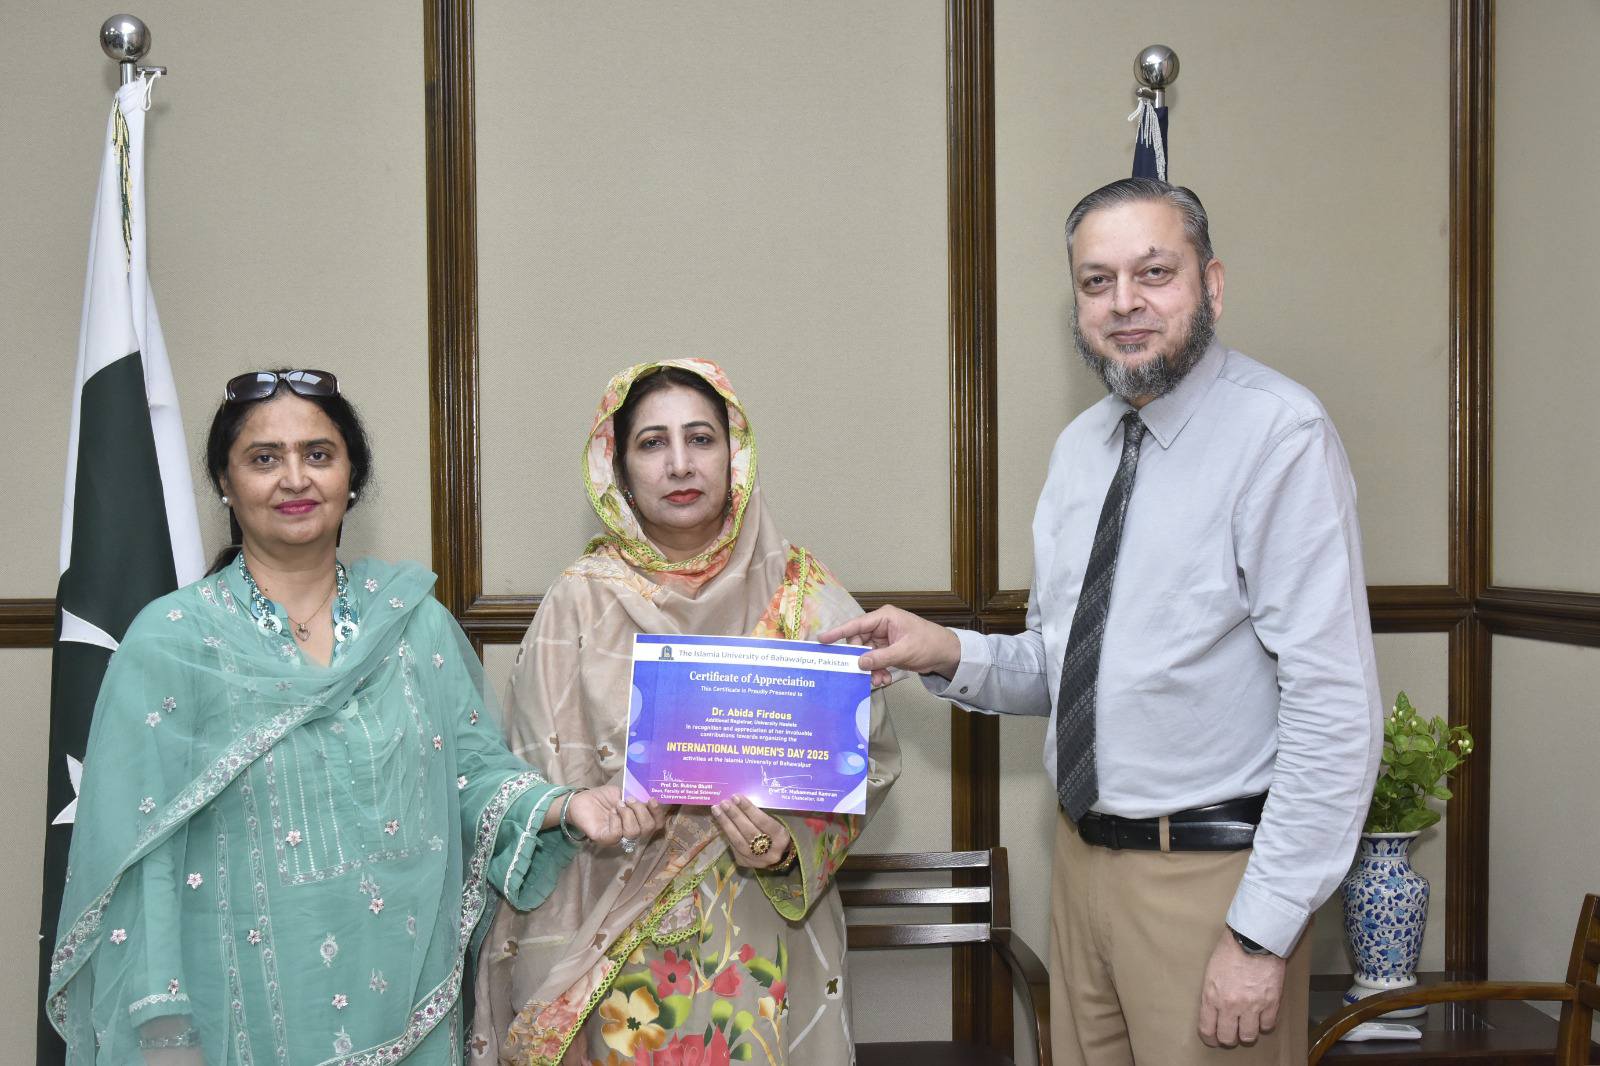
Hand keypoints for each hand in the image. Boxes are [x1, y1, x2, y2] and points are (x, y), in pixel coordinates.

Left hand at [559, 786, 665, 847]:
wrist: (581, 800)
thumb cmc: (602, 798)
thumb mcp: (623, 793)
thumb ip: (637, 798)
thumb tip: (649, 798)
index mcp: (638, 821)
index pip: (657, 825)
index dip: (658, 813)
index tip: (651, 799)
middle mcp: (630, 832)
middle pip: (648, 829)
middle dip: (641, 811)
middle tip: (628, 800)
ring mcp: (617, 838)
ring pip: (634, 832)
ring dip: (628, 814)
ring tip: (618, 805)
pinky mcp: (603, 839)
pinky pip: (616, 834)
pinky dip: (616, 821)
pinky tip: (611, 813)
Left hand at [710, 796, 792, 868]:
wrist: (776, 855)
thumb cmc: (774, 833)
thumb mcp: (774, 822)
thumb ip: (758, 814)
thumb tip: (737, 801)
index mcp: (780, 838)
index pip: (763, 821)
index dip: (748, 809)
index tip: (736, 797)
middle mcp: (770, 851)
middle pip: (749, 831)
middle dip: (734, 815)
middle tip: (723, 803)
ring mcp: (757, 860)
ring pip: (738, 841)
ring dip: (725, 824)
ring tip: (717, 810)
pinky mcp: (745, 863)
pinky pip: (733, 846)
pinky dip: (726, 833)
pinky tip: (719, 822)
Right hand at [816, 605, 961, 686]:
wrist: (946, 654)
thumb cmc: (928, 644)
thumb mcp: (904, 651)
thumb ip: (880, 657)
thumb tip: (859, 663)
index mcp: (884, 617)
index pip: (856, 625)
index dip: (838, 632)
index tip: (822, 640)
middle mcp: (881, 626)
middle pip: (858, 643)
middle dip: (860, 660)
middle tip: (863, 674)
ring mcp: (883, 639)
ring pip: (865, 655)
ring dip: (870, 669)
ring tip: (878, 681)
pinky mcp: (887, 650)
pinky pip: (874, 661)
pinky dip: (877, 671)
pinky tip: (883, 679)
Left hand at [1197, 930, 1286, 1047]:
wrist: (1254, 939)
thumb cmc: (1231, 949)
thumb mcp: (1211, 971)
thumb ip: (1212, 992)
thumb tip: (1213, 1009)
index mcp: (1212, 996)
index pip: (1207, 1029)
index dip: (1210, 1038)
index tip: (1212, 1039)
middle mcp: (1230, 1005)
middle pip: (1228, 1038)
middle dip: (1228, 1038)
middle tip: (1231, 1034)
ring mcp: (1252, 1006)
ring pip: (1249, 1036)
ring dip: (1247, 1034)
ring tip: (1247, 1026)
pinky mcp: (1271, 1003)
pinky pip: (1267, 1026)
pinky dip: (1264, 1024)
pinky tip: (1261, 1017)